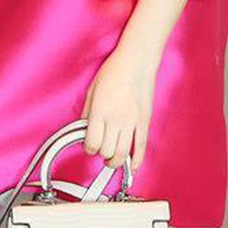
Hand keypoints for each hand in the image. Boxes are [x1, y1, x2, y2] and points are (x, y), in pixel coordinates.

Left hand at [80, 44, 158, 172]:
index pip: (92, 143)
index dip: (88, 148)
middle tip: (100, 149)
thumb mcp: (92, 89)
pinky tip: (132, 167)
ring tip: (111, 160)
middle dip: (101, 154)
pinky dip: (136, 160)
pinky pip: (141, 146)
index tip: (89, 145)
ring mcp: (132, 121)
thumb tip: (83, 129)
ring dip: (115, 162)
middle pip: (106, 151)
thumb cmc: (114, 70)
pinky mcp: (144, 121)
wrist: (137, 60)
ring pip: (122, 154)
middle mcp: (116, 119)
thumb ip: (87, 112)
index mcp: (100, 111)